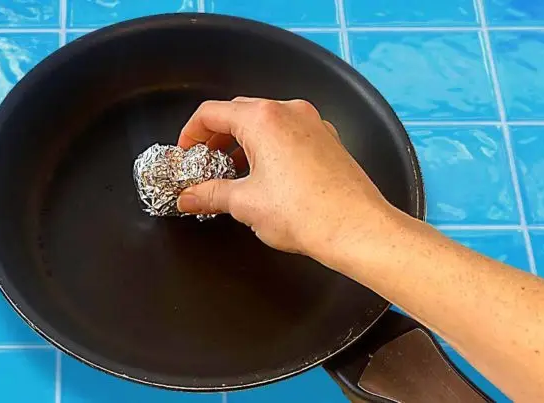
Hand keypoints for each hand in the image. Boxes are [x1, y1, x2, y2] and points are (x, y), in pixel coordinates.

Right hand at [177, 97, 398, 264]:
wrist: (357, 228)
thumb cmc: (306, 213)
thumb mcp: (245, 204)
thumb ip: (210, 195)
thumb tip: (189, 197)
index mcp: (263, 119)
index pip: (212, 113)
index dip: (191, 133)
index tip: (186, 154)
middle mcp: (289, 112)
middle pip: (239, 113)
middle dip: (216, 137)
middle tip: (204, 163)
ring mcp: (313, 123)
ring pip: (266, 122)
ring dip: (243, 143)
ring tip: (232, 173)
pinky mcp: (328, 140)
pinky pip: (289, 134)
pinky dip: (270, 147)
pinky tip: (266, 176)